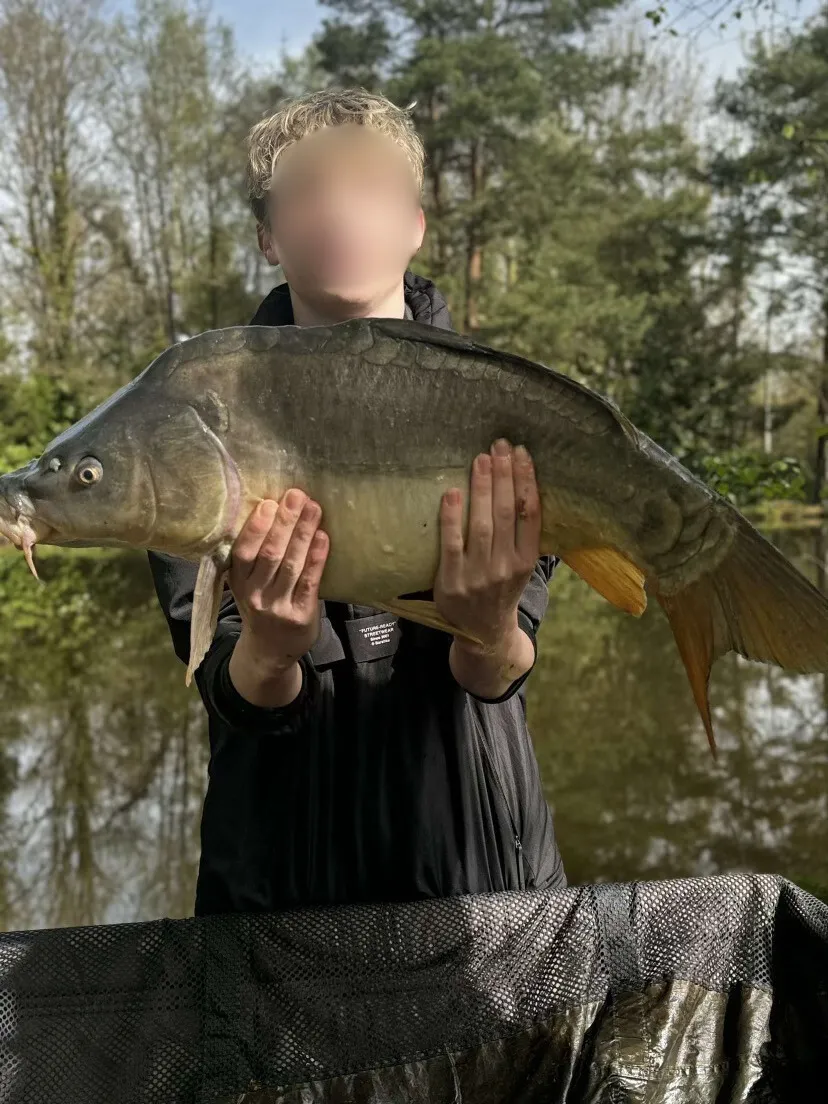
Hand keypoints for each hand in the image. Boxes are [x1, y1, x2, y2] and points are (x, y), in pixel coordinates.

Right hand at [228, 490, 329, 672]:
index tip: (269, 502)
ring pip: (291, 564)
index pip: (244, 552)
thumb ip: (254, 557)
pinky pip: (310, 582)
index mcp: (238, 583)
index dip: (256, 527)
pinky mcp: (301, 615)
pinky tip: (323, 537)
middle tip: (296, 496)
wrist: (269, 651)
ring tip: (314, 508)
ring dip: (304, 533)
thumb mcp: (246, 585)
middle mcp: (255, 595)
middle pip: (270, 554)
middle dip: (285, 523)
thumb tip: (273, 509)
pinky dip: (317, 558)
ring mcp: (278, 606)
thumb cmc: (261, 605)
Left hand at [435, 439, 540, 697]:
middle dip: (503, 474)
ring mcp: (479, 575)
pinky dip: (452, 516)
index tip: (522, 453)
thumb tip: (519, 484)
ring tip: (481, 459)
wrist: (483, 634)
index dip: (527, 480)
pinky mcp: (452, 582)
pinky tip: (453, 491)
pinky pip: (451, 542)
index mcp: (527, 561)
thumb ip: (522, 535)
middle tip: (499, 444)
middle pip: (506, 512)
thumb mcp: (521, 566)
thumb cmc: (501, 590)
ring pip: (482, 523)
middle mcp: (506, 567)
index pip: (530, 513)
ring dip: (482, 487)